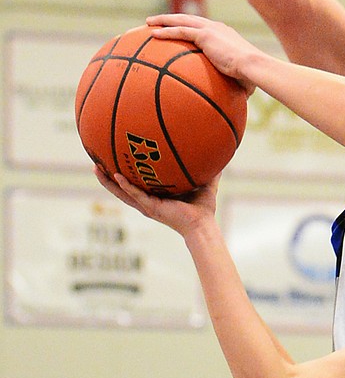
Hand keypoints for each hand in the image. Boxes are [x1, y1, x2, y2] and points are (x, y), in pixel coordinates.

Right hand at [96, 167, 219, 239]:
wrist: (203, 226)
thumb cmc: (203, 208)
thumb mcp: (203, 182)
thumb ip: (207, 168)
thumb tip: (217, 151)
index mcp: (154, 196)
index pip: (133, 183)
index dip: (121, 173)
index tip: (111, 159)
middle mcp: (147, 201)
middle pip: (120, 188)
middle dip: (107, 176)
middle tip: (95, 162)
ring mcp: (147, 206)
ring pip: (121, 192)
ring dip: (108, 181)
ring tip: (96, 168)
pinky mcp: (151, 209)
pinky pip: (135, 195)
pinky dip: (125, 186)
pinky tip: (116, 175)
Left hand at [146, 15, 257, 92]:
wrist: (253, 67)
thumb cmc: (251, 77)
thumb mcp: (240, 81)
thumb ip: (232, 87)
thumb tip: (233, 104)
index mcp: (224, 34)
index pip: (202, 27)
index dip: (189, 27)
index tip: (179, 29)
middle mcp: (216, 27)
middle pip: (188, 19)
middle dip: (172, 18)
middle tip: (158, 21)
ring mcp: (210, 29)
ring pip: (181, 20)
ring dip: (164, 20)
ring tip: (148, 22)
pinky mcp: (205, 35)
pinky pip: (180, 31)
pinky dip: (166, 31)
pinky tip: (153, 34)